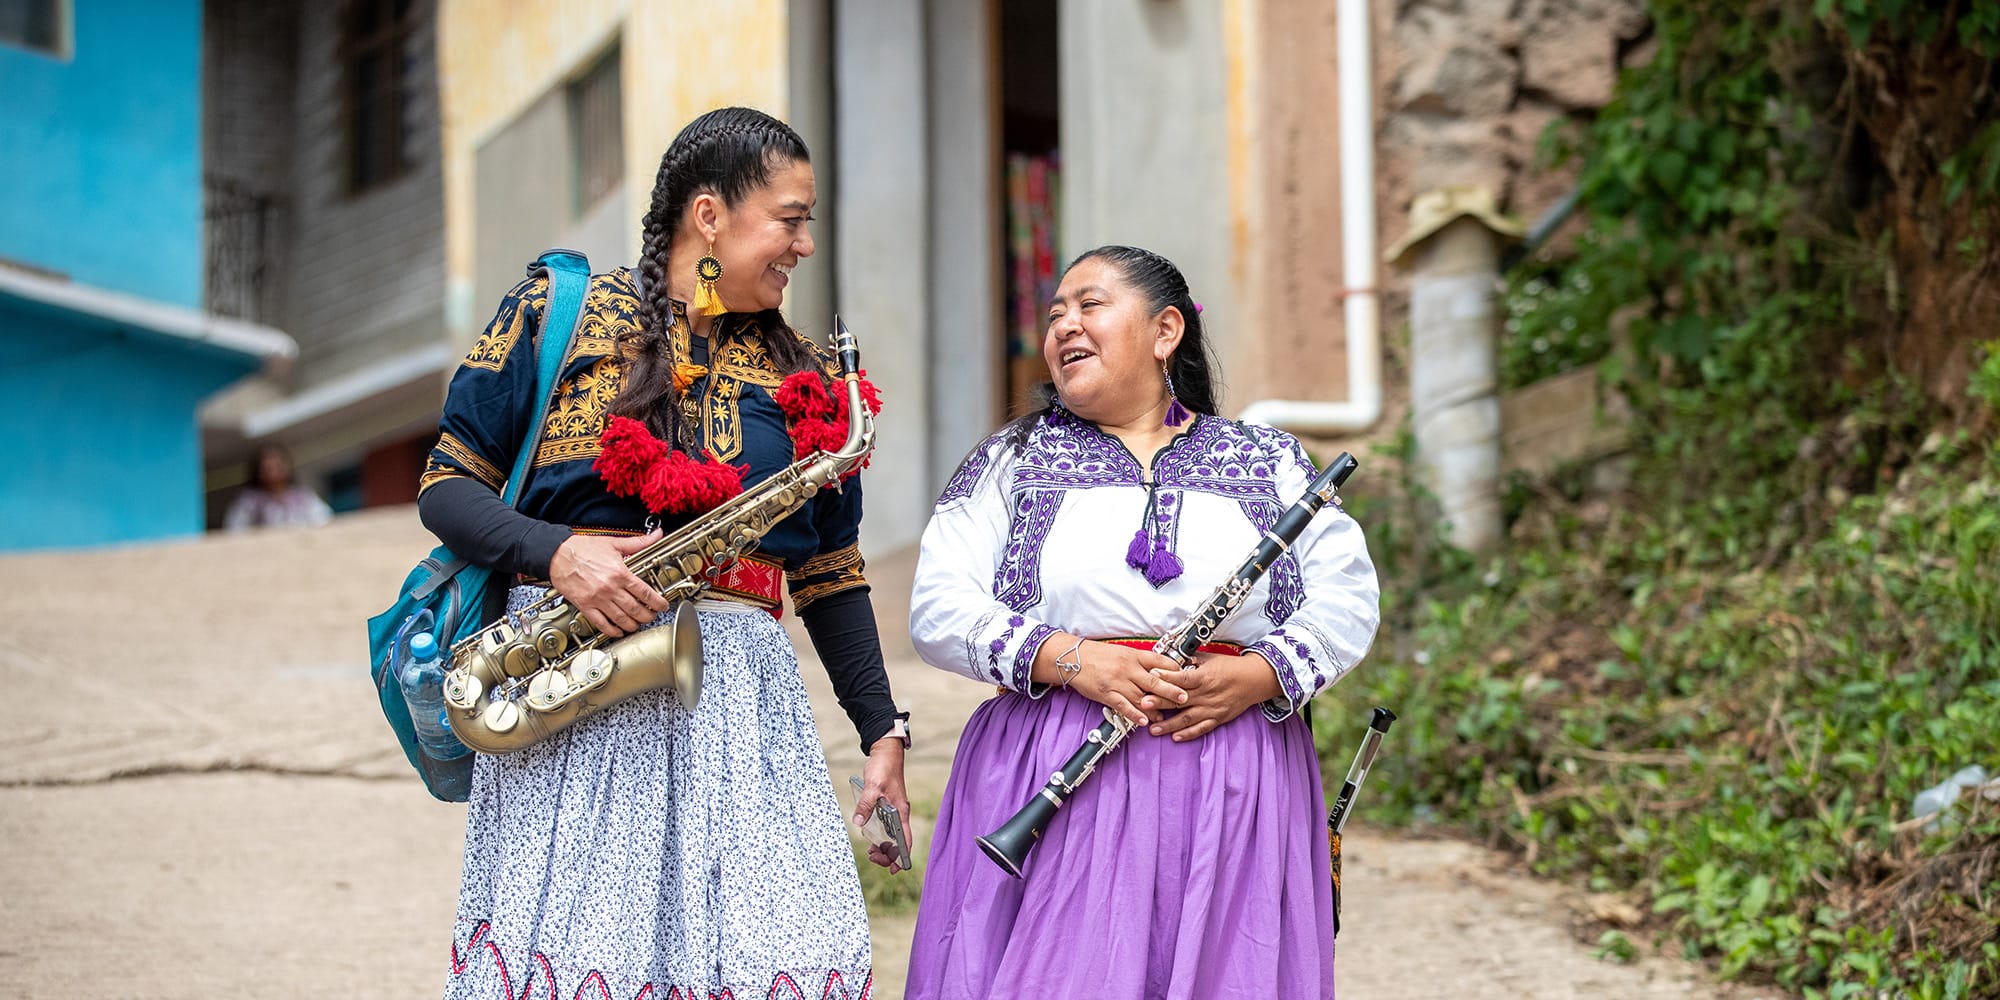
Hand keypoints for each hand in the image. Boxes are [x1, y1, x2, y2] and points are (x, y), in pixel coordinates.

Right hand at [548, 530, 670, 637]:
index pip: (645, 593)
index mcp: (619, 573)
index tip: (662, 606)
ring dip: (632, 625)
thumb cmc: (582, 548)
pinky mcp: (585, 606)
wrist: (557, 554)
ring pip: (620, 619)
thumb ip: (638, 542)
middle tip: (652, 616)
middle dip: (647, 616)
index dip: (657, 602)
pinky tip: (618, 631)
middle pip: (635, 609)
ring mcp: (597, 599)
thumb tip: (656, 535)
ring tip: (638, 624)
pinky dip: (612, 630)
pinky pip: (601, 623)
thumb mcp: (613, 543)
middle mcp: (609, 588)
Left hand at [854, 737, 911, 872]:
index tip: (894, 869)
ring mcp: (894, 810)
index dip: (902, 856)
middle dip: (888, 854)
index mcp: (900, 812)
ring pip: (892, 835)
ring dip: (883, 846)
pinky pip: (886, 826)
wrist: (885, 752)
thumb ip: (865, 805)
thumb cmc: (883, 768)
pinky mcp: (887, 805)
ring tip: (871, 852)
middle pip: (899, 841)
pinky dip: (879, 835)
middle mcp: (899, 813)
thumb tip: (858, 822)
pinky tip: (869, 837)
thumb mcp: (873, 787)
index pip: (905, 840)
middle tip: (873, 857)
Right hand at [1065, 641, 1188, 726]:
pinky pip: (1123, 705)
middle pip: (1155, 680)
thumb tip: (1159, 671)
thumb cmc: (1098, 656)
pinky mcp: (1107, 693)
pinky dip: (1134, 714)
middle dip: (1171, 690)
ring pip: (1141, 696)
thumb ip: (1141, 662)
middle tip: (1184, 697)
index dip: (1175, 669)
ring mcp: (1118, 681)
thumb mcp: (1123, 653)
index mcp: (1134, 655)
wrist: (1073, 658)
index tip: (1185, 676)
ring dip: (1155, 708)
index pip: (1160, 661)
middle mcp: (1128, 668)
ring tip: (1164, 716)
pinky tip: (1143, 721)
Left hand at [1145, 652, 1283, 742]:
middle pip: (1180, 700)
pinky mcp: (1218, 718)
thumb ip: (1191, 661)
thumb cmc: (1232, 667)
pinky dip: (1188, 734)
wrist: (1254, 680)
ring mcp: (1212, 709)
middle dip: (1160, 703)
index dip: (1166, 678)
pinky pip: (1201, 728)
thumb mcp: (1211, 659)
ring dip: (1169, 725)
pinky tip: (1175, 737)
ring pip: (1187, 719)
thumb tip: (1173, 660)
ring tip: (1153, 729)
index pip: (1182, 679)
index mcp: (1205, 677)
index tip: (1151, 677)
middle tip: (1143, 705)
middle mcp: (1207, 694)